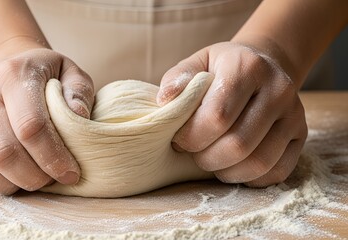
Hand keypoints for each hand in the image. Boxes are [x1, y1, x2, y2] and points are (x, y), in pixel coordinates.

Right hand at [0, 48, 93, 193]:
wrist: (7, 65)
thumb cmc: (44, 76)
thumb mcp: (69, 73)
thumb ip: (79, 91)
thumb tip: (78, 117)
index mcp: (13, 76)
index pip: (30, 125)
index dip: (52, 157)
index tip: (71, 174)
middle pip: (1, 151)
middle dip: (32, 177)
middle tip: (51, 180)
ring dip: (8, 184)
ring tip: (30, 181)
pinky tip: (6, 179)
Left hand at [157, 42, 307, 186]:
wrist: (261, 65)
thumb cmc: (221, 69)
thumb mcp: (196, 64)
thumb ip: (178, 80)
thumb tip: (165, 102)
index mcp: (247, 67)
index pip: (217, 116)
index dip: (191, 136)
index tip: (179, 138)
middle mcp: (278, 90)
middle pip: (238, 144)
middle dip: (205, 158)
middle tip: (193, 152)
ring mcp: (294, 114)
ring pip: (259, 163)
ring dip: (226, 171)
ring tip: (211, 159)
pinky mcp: (301, 135)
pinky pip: (277, 172)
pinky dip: (249, 178)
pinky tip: (232, 165)